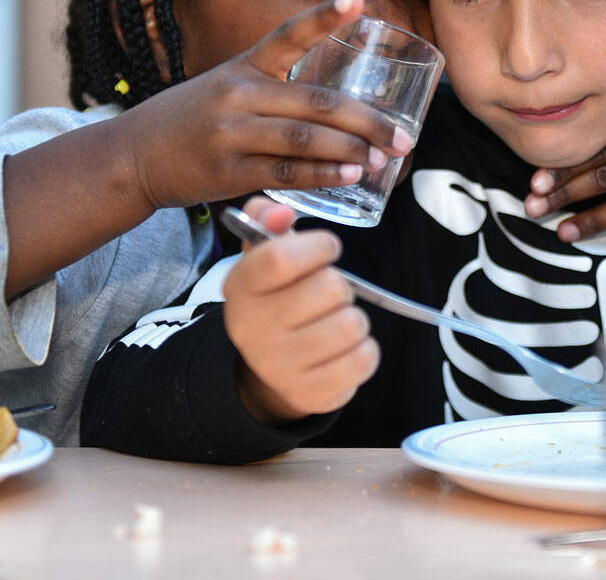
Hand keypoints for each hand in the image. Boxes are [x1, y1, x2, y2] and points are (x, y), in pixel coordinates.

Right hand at [122, 0, 414, 210]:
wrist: (134, 155)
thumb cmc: (194, 120)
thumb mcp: (228, 87)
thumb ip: (276, 89)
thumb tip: (341, 109)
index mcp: (244, 66)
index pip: (288, 34)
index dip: (324, 17)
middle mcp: (238, 95)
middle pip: (316, 102)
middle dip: (368, 121)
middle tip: (403, 137)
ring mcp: (231, 134)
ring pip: (304, 139)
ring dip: (350, 151)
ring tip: (384, 159)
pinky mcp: (227, 172)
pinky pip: (285, 173)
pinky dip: (322, 177)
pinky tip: (349, 178)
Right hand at [222, 197, 379, 423]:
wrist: (268, 368)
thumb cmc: (276, 297)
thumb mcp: (263, 255)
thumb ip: (267, 219)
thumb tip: (282, 213)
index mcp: (241, 287)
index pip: (281, 257)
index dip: (318, 246)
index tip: (328, 248)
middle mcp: (253, 329)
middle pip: (329, 288)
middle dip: (340, 284)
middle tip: (329, 293)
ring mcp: (280, 366)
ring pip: (351, 324)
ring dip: (354, 317)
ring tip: (335, 320)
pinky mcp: (310, 393)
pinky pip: (364, 360)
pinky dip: (365, 350)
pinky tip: (345, 348)